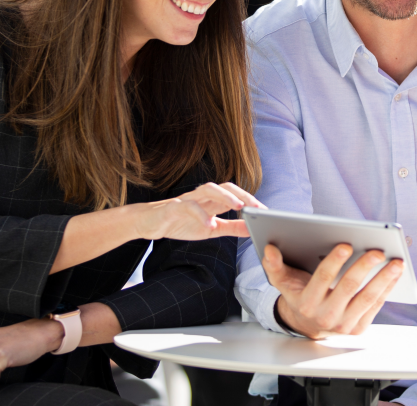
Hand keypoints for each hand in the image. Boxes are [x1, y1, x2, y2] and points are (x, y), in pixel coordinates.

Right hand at [133, 182, 263, 241]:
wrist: (149, 223)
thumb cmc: (181, 223)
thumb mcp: (211, 229)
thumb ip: (231, 227)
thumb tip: (252, 228)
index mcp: (212, 201)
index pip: (235, 194)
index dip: (251, 200)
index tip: (266, 212)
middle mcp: (202, 196)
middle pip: (226, 186)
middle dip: (243, 195)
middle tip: (257, 208)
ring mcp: (188, 199)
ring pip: (209, 189)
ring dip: (226, 197)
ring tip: (238, 208)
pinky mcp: (173, 207)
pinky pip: (188, 206)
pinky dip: (200, 215)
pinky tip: (209, 225)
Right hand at [264, 243, 403, 338]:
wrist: (307, 326)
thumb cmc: (299, 295)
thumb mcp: (283, 282)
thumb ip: (275, 265)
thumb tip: (270, 248)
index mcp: (306, 302)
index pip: (322, 279)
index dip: (334, 261)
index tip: (346, 244)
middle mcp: (325, 316)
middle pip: (348, 287)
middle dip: (364, 267)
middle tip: (377, 250)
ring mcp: (343, 325)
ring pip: (367, 298)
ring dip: (383, 279)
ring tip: (396, 262)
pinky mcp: (358, 329)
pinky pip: (375, 307)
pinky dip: (387, 288)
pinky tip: (395, 274)